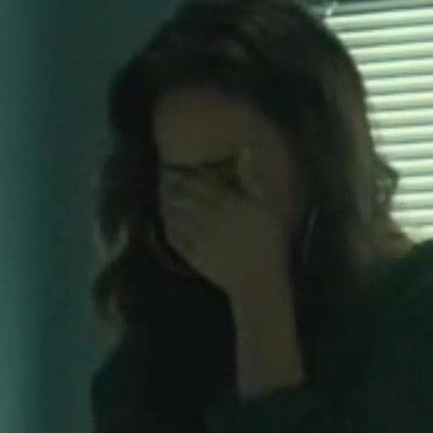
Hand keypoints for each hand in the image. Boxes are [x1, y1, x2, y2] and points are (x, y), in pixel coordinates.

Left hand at [159, 148, 290, 301]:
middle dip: (171, 185)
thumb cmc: (270, 244)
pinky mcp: (192, 255)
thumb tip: (244, 151)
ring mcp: (197, 236)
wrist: (259, 281)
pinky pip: (175, 236)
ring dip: (166, 203)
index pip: (198, 180)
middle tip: (164, 178)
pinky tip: (167, 221)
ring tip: (162, 196)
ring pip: (175, 214)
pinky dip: (168, 226)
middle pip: (182, 195)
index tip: (178, 167)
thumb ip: (251, 180)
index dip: (185, 172)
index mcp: (226, 201)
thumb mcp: (267, 207)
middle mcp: (207, 215)